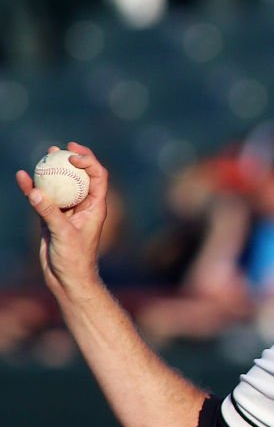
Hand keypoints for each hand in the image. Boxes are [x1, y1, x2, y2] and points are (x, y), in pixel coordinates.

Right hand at [15, 142, 108, 302]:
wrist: (67, 278)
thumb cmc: (75, 259)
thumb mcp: (63, 234)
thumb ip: (49, 212)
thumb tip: (35, 191)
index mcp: (96, 207)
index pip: (98, 177)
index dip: (89, 161)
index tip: (72, 155)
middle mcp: (84, 206)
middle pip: (81, 176)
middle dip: (73, 160)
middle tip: (60, 147)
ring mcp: (68, 211)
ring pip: (61, 185)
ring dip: (54, 170)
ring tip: (45, 154)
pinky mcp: (52, 218)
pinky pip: (43, 198)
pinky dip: (34, 188)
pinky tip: (23, 177)